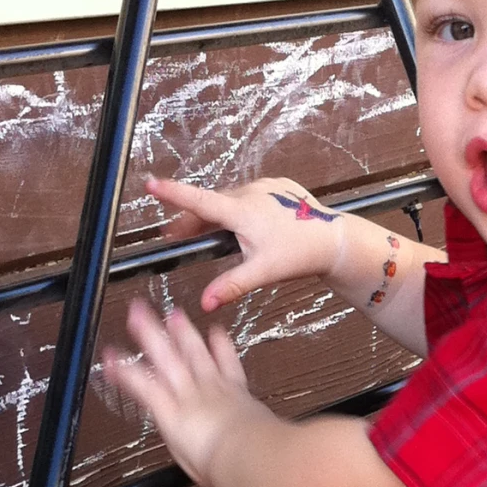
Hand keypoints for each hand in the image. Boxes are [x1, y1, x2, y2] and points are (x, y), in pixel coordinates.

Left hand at [101, 297, 264, 486]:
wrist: (248, 455)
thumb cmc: (259, 455)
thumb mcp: (266, 440)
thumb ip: (260, 436)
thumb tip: (265, 444)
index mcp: (236, 398)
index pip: (227, 368)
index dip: (221, 348)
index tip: (216, 333)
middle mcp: (210, 390)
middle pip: (194, 353)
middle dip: (182, 332)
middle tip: (173, 313)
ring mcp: (188, 395)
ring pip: (167, 359)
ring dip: (151, 336)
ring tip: (140, 317)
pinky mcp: (169, 408)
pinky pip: (141, 385)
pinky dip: (125, 372)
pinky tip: (112, 359)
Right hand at [141, 172, 343, 311]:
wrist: (335, 240)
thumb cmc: (300, 254)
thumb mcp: (262, 272)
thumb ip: (230, 285)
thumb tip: (205, 303)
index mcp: (241, 211)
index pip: (198, 201)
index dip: (172, 193)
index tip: (151, 183)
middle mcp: (250, 192)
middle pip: (211, 204)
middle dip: (192, 219)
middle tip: (176, 235)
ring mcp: (265, 186)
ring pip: (231, 200)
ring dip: (219, 214)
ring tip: (213, 234)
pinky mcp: (278, 186)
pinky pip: (250, 195)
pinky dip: (242, 208)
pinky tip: (250, 226)